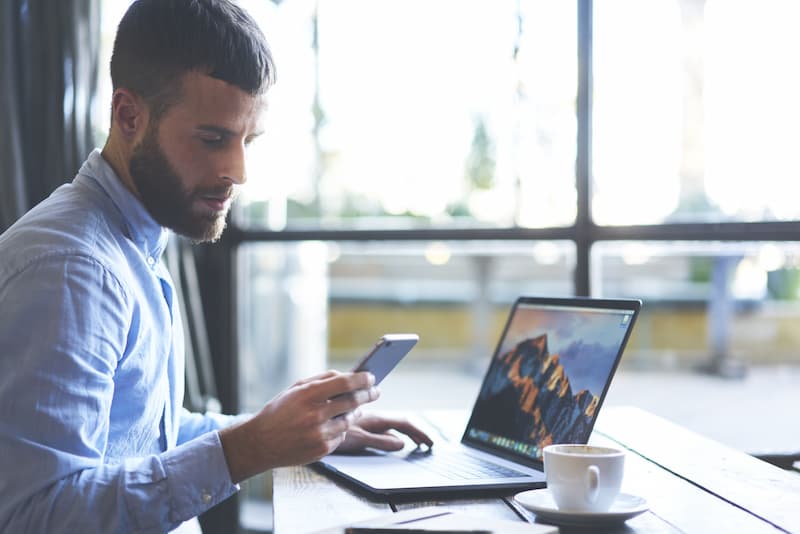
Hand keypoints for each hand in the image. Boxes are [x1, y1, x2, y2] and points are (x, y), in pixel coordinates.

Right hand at [219, 370, 378, 482]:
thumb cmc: (280, 411)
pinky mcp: (322, 450)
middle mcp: (315, 414)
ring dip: (356, 412)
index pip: (344, 383)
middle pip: (353, 401)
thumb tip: (348, 375)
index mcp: (308, 395)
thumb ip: (322, 380)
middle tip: (375, 391)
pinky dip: (341, 429)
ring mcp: (319, 434)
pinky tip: (334, 425)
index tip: (371, 377)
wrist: (260, 442)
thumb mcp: (296, 389)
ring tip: (355, 408)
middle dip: (368, 394)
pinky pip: (341, 435)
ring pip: (350, 419)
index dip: (362, 379)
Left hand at [334, 413, 433, 453]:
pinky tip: (393, 440)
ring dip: (404, 432)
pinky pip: (379, 429)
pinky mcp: (356, 426)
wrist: (309, 424)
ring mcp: (364, 422)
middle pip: (398, 423)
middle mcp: (370, 418)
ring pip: (389, 425)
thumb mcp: (357, 439)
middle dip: (414, 432)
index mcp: (373, 419)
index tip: (428, 442)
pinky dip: (391, 435)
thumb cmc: (329, 432)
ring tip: (415, 441)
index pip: (402, 424)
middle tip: (426, 443)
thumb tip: (401, 444)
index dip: (417, 432)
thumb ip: (379, 440)